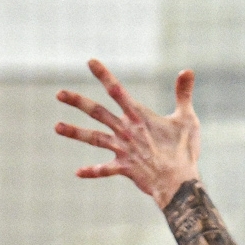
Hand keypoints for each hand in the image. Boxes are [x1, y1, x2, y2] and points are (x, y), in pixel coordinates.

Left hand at [56, 61, 200, 208]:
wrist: (178, 182)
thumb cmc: (184, 150)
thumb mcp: (187, 118)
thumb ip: (184, 94)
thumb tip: (187, 69)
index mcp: (139, 117)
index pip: (117, 91)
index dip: (104, 75)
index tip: (90, 62)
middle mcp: (126, 131)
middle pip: (97, 112)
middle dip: (78, 102)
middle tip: (59, 94)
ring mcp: (123, 150)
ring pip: (94, 138)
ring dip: (75, 132)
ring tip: (56, 127)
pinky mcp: (124, 168)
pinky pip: (105, 170)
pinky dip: (92, 171)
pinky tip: (78, 172)